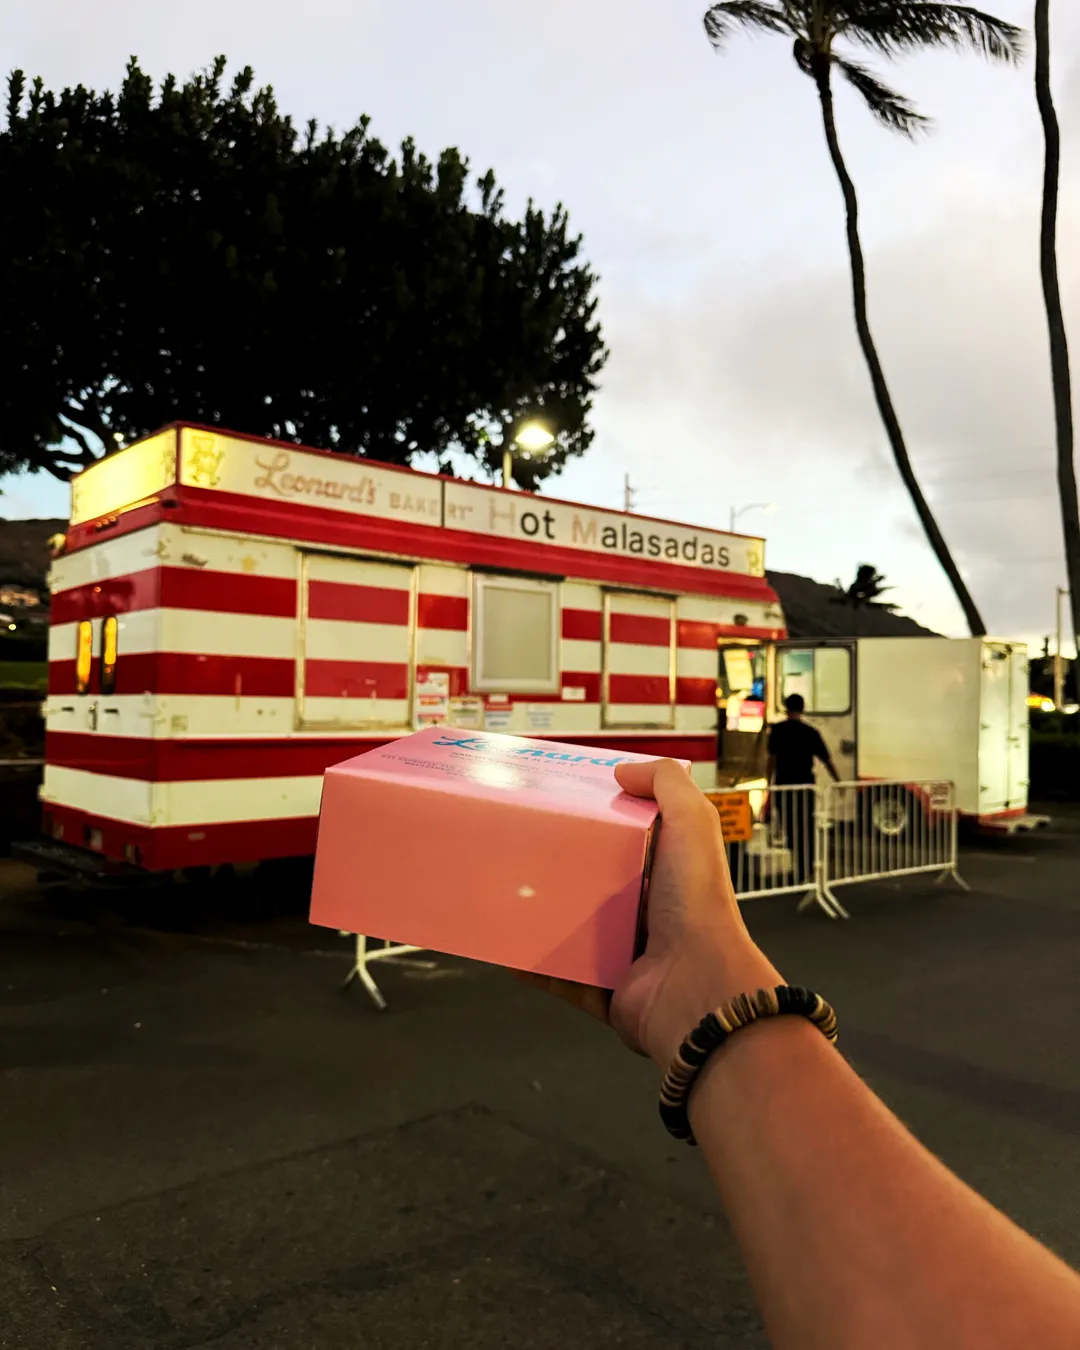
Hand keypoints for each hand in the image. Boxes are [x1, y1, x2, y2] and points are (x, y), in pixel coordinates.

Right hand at [519, 760, 781, 1069]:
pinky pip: (555, 975)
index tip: (557, 803)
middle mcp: (646, 911)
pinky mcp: (601, 989)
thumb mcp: (693, 823)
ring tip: (501, 891)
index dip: (595, 819)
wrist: (697, 989)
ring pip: (568, 927)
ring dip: (537, 914)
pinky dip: (529, 964)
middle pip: (590, 881)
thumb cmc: (699, 906)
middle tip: (517, 844)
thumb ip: (668, 784)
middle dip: (556, 866)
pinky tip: (503, 946)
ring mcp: (622, 952)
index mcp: (667, 871)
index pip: (626, 838)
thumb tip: (626, 769)